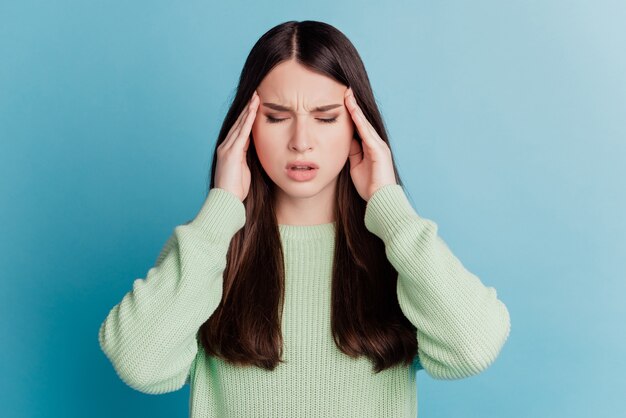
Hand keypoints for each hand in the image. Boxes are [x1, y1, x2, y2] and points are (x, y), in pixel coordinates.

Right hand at [215, 90, 258, 201]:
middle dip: (247, 109)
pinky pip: (241, 133)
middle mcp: (226, 147)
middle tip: (255, 94)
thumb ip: (247, 157)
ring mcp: (227, 149)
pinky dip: (247, 121)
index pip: (240, 129)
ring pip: (240, 125)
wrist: (226, 201)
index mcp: (230, 151)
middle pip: (239, 123)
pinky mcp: (231, 153)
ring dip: (248, 111)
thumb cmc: (236, 190)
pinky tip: (253, 111)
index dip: (247, 117)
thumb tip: (254, 149)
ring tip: (256, 97)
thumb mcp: (244, 169)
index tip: (255, 105)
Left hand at [344, 87, 396, 201]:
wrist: (380, 200)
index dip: (351, 114)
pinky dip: (360, 122)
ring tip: (348, 95)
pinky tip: (353, 111)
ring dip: (356, 109)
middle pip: (362, 121)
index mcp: (370, 147)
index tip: (343, 100)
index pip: (359, 127)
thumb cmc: (369, 186)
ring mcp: (379, 146)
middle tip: (346, 90)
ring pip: (365, 124)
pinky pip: (367, 133)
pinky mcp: (379, 151)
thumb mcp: (356, 166)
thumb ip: (353, 153)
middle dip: (354, 106)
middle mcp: (376, 143)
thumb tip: (346, 141)